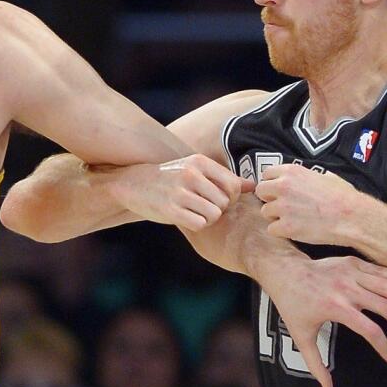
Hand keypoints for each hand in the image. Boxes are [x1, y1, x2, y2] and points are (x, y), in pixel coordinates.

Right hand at [107, 153, 252, 231]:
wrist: (133, 183)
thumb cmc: (169, 178)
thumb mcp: (196, 171)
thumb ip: (225, 179)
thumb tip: (254, 186)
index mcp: (199, 162)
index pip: (234, 186)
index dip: (232, 198)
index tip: (220, 200)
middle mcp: (190, 175)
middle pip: (225, 202)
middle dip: (218, 209)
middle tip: (204, 208)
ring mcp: (179, 192)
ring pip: (214, 214)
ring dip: (208, 218)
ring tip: (195, 213)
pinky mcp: (170, 210)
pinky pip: (199, 223)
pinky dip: (197, 225)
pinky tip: (187, 218)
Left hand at [256, 163, 365, 245]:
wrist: (352, 217)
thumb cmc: (343, 197)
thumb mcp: (324, 176)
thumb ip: (306, 177)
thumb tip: (304, 180)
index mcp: (291, 171)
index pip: (266, 174)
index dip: (273, 183)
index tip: (279, 190)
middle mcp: (282, 186)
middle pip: (261, 192)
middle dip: (270, 199)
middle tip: (284, 206)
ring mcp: (282, 207)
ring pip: (265, 212)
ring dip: (275, 216)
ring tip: (293, 219)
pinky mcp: (284, 226)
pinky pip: (272, 229)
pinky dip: (281, 231)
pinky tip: (295, 230)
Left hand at [258, 254, 386, 386]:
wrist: (283, 271)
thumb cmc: (292, 305)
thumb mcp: (300, 335)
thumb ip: (315, 364)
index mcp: (335, 307)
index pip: (371, 330)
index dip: (386, 347)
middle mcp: (346, 288)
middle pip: (386, 308)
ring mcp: (351, 272)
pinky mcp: (353, 262)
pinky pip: (381, 270)